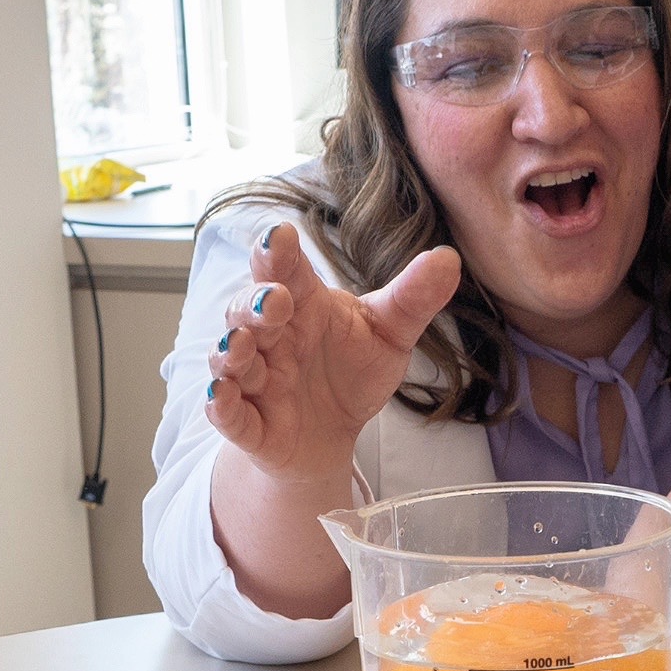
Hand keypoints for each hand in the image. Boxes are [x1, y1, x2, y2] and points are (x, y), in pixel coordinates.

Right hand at [207, 223, 462, 485]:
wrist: (331, 434)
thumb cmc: (352, 371)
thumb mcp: (390, 334)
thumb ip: (413, 299)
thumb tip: (450, 258)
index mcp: (304, 304)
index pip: (284, 271)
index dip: (276, 253)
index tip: (278, 237)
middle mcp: (272, 336)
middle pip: (248, 310)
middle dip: (256, 303)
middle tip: (277, 301)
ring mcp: (255, 380)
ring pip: (229, 358)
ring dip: (230, 349)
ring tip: (241, 343)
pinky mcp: (248, 424)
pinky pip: (226, 414)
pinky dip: (220, 405)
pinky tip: (221, 396)